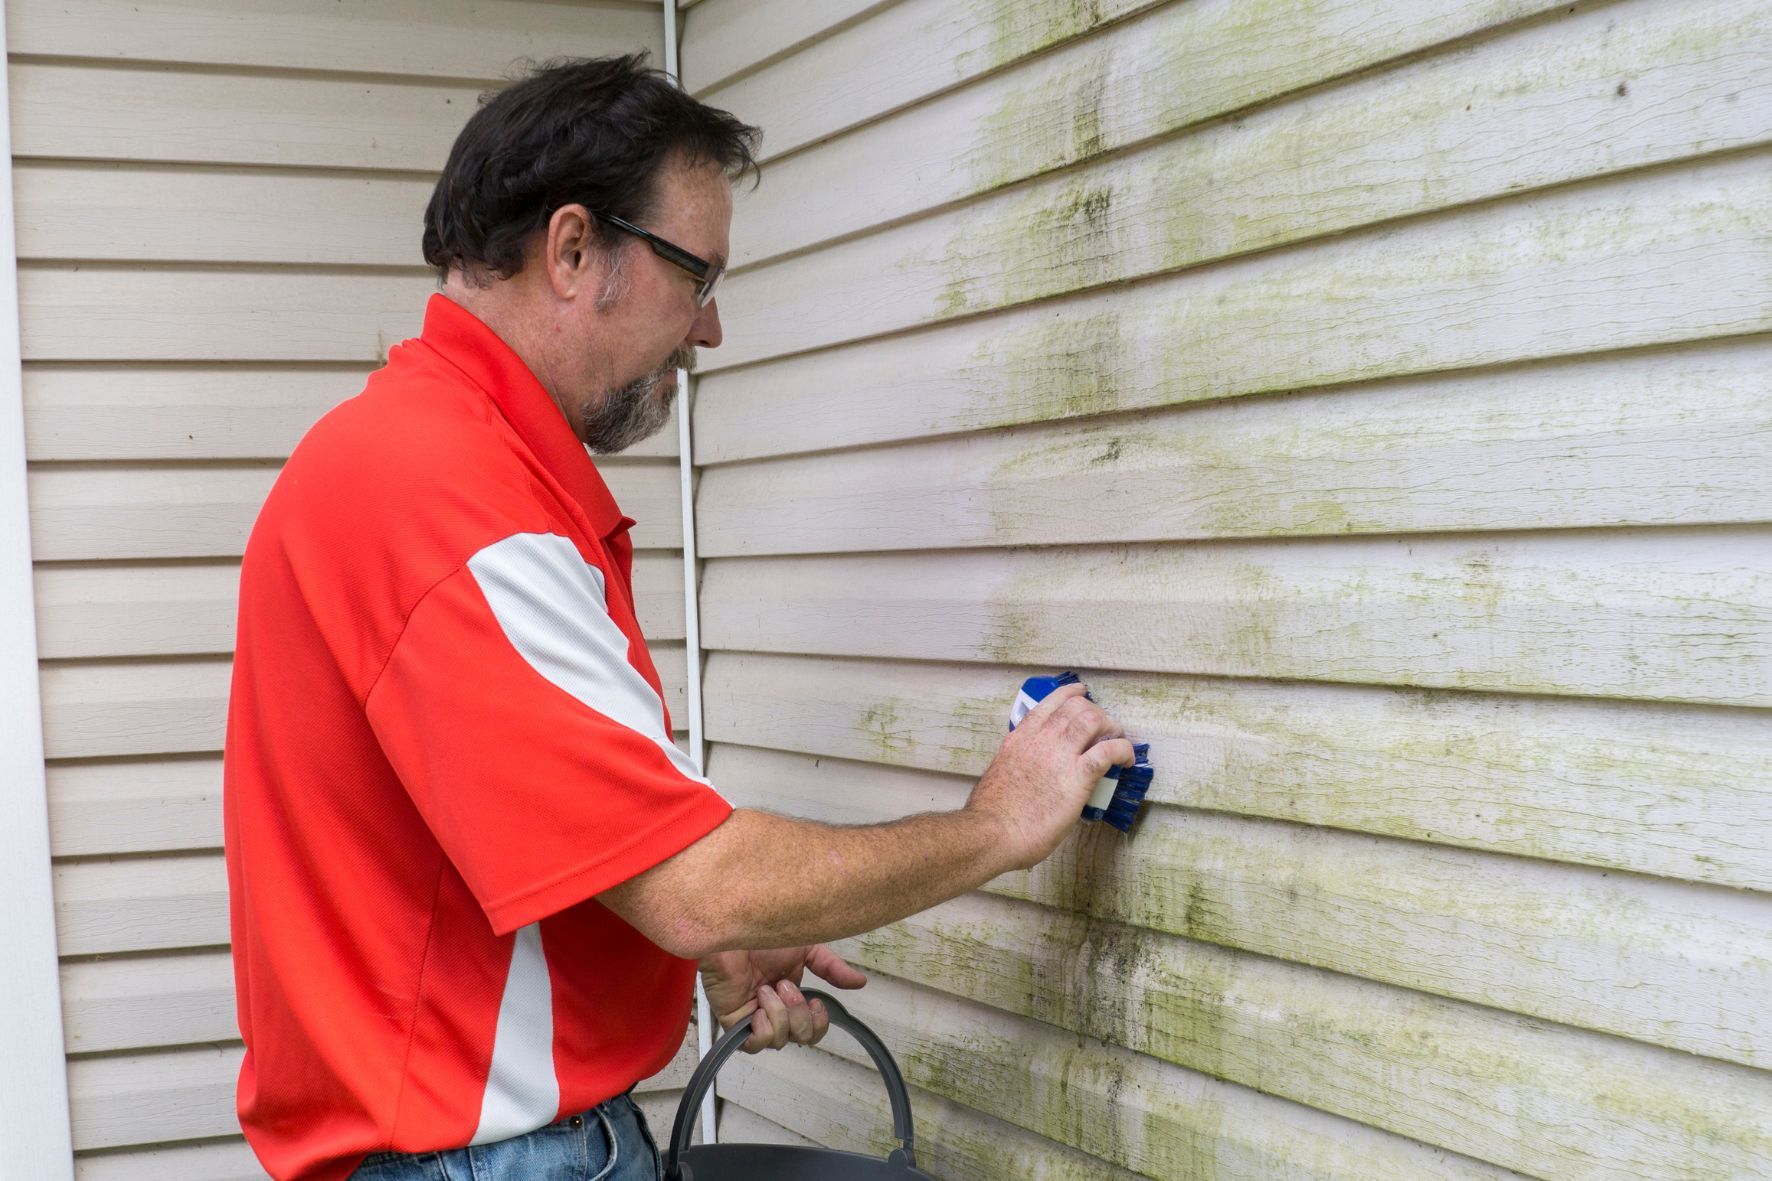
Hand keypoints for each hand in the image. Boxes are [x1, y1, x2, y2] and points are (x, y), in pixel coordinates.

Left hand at [698, 944, 866, 1052]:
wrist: (734, 931)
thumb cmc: (763, 936)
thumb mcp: (806, 950)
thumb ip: (832, 969)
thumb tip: (859, 982)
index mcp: (791, 998)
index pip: (812, 1030)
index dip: (819, 1024)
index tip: (816, 1002)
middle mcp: (775, 1011)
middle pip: (801, 1038)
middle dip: (799, 1014)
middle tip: (785, 987)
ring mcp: (754, 1018)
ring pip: (780, 1041)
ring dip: (780, 1013)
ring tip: (768, 988)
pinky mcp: (733, 1023)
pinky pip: (755, 1044)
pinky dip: (763, 1026)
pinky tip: (758, 1005)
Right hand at [966, 681, 1133, 870]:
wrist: (993, 831)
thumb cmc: (993, 812)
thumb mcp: (1001, 773)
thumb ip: (1019, 763)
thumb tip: (1030, 772)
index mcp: (1020, 738)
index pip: (1049, 703)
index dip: (1070, 694)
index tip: (1081, 693)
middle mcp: (1041, 738)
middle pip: (1076, 706)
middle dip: (1095, 712)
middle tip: (1104, 729)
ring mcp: (1060, 754)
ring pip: (1093, 719)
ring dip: (1110, 727)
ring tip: (1117, 740)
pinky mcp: (1078, 776)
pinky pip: (1109, 751)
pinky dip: (1123, 750)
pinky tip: (1127, 761)